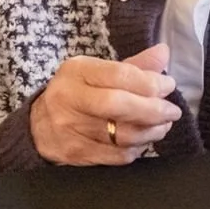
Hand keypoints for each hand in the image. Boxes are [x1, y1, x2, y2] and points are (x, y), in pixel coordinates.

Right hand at [29, 44, 181, 164]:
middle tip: (172, 111)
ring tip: (163, 125)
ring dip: (151, 131)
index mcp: (77, 71)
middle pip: (118, 105)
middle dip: (153, 109)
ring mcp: (70, 128)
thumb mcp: (97, 72)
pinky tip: (144, 140)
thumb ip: (133, 65)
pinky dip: (137, 149)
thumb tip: (164, 53)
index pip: (119, 75)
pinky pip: (116, 155)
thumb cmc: (76, 93)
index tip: (168, 85)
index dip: (149, 82)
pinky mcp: (76, 153)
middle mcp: (69, 98)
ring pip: (121, 135)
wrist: (38, 125)